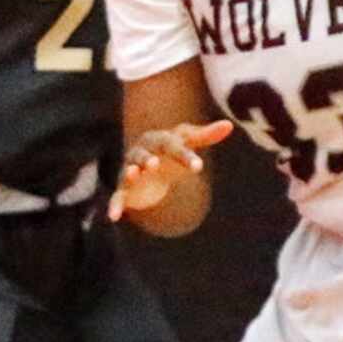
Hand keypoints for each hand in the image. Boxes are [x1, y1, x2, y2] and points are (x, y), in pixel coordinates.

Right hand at [108, 120, 232, 218]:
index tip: (198, 167)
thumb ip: (206, 135)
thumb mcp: (188, 141)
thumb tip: (229, 125)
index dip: (185, 157)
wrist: (148, 160)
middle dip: (147, 158)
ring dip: (131, 173)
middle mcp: (142, 153)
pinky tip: (113, 217)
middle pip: (143, 154)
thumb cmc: (172, 148)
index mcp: (159, 140)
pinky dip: (114, 205)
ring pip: (129, 171)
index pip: (174, 146)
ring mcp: (131, 170)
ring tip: (134, 174)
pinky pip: (118, 196)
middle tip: (154, 163)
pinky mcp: (125, 189)